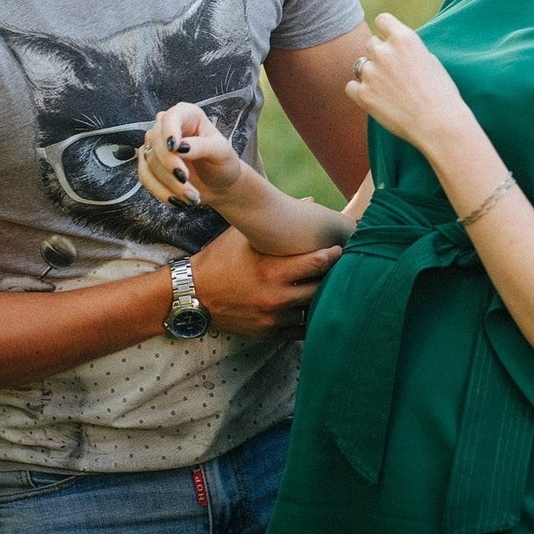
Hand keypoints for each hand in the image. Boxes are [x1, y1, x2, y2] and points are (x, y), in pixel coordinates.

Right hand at [137, 101, 246, 207]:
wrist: (219, 185)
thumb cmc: (223, 163)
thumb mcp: (221, 152)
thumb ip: (202, 146)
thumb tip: (181, 147)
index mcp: (188, 115)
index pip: (171, 116)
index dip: (169, 131)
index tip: (174, 147)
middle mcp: (167, 126)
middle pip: (155, 141)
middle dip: (169, 164)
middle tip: (185, 180)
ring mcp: (155, 145)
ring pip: (149, 162)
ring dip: (169, 183)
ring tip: (191, 196)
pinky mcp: (148, 164)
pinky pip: (144, 177)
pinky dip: (160, 191)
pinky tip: (176, 200)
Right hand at [188, 225, 340, 339]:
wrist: (191, 295)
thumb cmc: (220, 259)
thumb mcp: (244, 235)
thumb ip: (277, 219)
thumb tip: (311, 201)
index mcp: (271, 271)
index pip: (317, 262)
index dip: (332, 254)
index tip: (339, 248)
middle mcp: (275, 297)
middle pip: (320, 287)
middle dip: (331, 276)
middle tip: (342, 266)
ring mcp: (273, 318)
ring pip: (312, 310)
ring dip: (321, 297)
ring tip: (330, 285)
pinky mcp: (269, 333)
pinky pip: (301, 329)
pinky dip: (308, 318)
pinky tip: (313, 306)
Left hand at [345, 14, 476, 151]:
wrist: (439, 124)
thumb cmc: (441, 93)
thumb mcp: (430, 60)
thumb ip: (409, 51)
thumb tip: (396, 51)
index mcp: (404, 38)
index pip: (382, 20)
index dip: (386, 30)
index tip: (390, 40)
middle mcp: (384, 52)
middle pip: (371, 43)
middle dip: (381, 54)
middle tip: (395, 73)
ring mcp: (371, 73)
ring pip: (361, 65)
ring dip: (371, 73)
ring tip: (389, 89)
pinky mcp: (363, 95)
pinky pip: (351, 86)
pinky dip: (361, 91)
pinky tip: (377, 99)